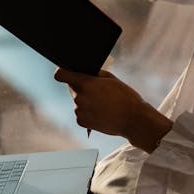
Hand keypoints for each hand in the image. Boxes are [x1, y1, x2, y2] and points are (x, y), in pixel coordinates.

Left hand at [54, 68, 172, 151]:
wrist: (132, 119)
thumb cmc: (125, 96)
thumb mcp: (111, 78)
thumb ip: (94, 74)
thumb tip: (84, 72)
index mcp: (85, 83)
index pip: (61, 75)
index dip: (62, 72)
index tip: (67, 72)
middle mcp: (79, 97)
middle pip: (73, 87)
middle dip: (82, 86)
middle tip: (98, 90)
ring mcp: (79, 111)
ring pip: (78, 100)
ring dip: (86, 100)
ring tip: (103, 103)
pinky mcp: (81, 122)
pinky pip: (81, 112)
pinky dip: (88, 112)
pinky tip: (101, 112)